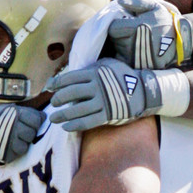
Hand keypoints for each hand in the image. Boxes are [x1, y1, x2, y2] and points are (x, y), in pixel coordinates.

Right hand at [0, 103, 43, 163]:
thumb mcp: (3, 109)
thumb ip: (22, 113)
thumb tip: (43, 117)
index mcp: (14, 114)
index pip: (37, 119)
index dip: (34, 121)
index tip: (28, 121)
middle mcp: (14, 127)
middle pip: (33, 132)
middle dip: (28, 131)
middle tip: (16, 130)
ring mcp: (11, 142)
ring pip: (27, 144)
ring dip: (21, 141)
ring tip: (10, 138)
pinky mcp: (7, 155)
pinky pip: (18, 153)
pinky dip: (15, 150)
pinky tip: (6, 145)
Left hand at [47, 57, 189, 131]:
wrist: (143, 90)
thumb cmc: (119, 76)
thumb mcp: (104, 65)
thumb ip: (84, 70)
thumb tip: (62, 77)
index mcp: (94, 72)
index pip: (68, 78)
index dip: (56, 84)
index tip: (50, 89)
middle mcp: (97, 86)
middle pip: (70, 94)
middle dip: (58, 100)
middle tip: (53, 104)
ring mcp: (102, 101)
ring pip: (76, 110)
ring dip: (62, 115)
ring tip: (54, 118)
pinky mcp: (108, 115)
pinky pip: (87, 122)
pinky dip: (74, 125)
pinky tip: (66, 127)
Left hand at [106, 0, 190, 68]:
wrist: (182, 43)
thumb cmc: (166, 22)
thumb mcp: (155, 7)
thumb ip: (136, 3)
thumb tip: (119, 3)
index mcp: (135, 29)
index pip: (112, 29)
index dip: (117, 24)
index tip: (125, 23)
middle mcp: (132, 46)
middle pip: (114, 40)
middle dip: (120, 35)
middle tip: (133, 32)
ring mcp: (134, 59)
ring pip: (118, 50)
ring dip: (123, 45)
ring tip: (138, 40)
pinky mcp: (136, 69)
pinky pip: (123, 61)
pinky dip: (127, 56)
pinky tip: (137, 50)